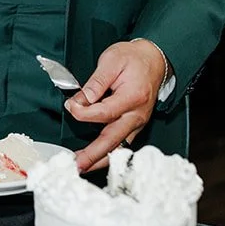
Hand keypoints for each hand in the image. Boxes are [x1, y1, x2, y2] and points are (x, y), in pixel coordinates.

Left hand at [66, 40, 167, 172]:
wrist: (154, 60)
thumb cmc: (133, 59)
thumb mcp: (111, 61)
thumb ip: (96, 82)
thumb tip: (81, 100)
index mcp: (132, 97)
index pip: (105, 112)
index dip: (84, 112)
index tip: (70, 106)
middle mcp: (137, 114)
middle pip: (113, 139)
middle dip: (93, 154)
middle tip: (77, 163)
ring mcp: (138, 122)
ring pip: (119, 146)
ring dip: (101, 159)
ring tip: (83, 167)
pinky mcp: (135, 125)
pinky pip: (123, 144)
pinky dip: (110, 154)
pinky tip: (97, 159)